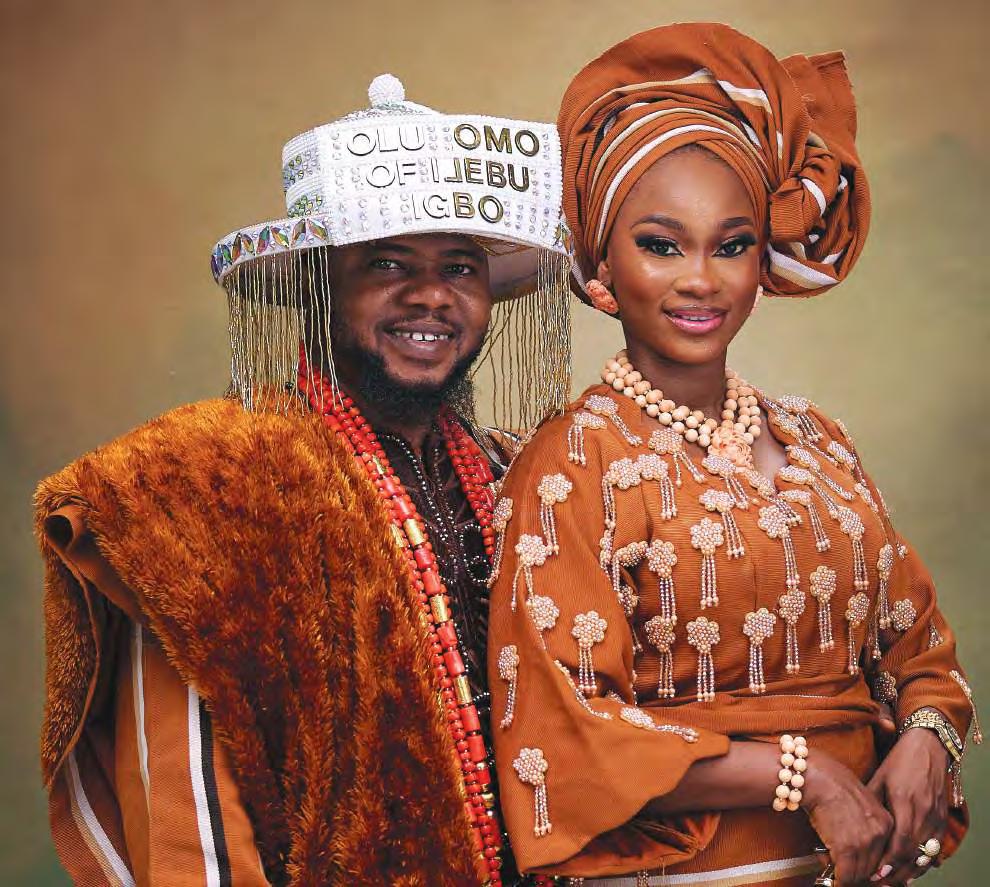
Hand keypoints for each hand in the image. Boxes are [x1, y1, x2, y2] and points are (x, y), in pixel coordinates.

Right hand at [803, 750, 893, 884]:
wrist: (816, 777)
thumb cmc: (831, 782)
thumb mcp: (859, 800)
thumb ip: (864, 824)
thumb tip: (857, 847)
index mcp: (886, 822)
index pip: (885, 856)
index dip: (872, 868)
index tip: (863, 872)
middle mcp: (880, 834)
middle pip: (873, 868)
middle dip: (858, 874)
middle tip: (845, 874)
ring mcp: (864, 842)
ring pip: (860, 875)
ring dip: (846, 877)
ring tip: (834, 870)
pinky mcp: (846, 847)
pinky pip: (845, 875)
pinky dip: (838, 881)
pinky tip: (833, 879)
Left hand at [867, 729, 948, 884]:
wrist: (928, 748)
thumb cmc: (898, 763)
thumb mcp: (879, 779)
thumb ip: (870, 803)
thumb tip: (852, 825)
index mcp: (904, 801)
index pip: (899, 842)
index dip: (888, 862)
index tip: (874, 874)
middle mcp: (923, 812)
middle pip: (912, 854)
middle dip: (896, 873)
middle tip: (879, 884)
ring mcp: (936, 817)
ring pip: (925, 854)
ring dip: (910, 871)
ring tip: (893, 883)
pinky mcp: (943, 818)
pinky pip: (936, 847)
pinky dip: (924, 861)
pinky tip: (912, 870)